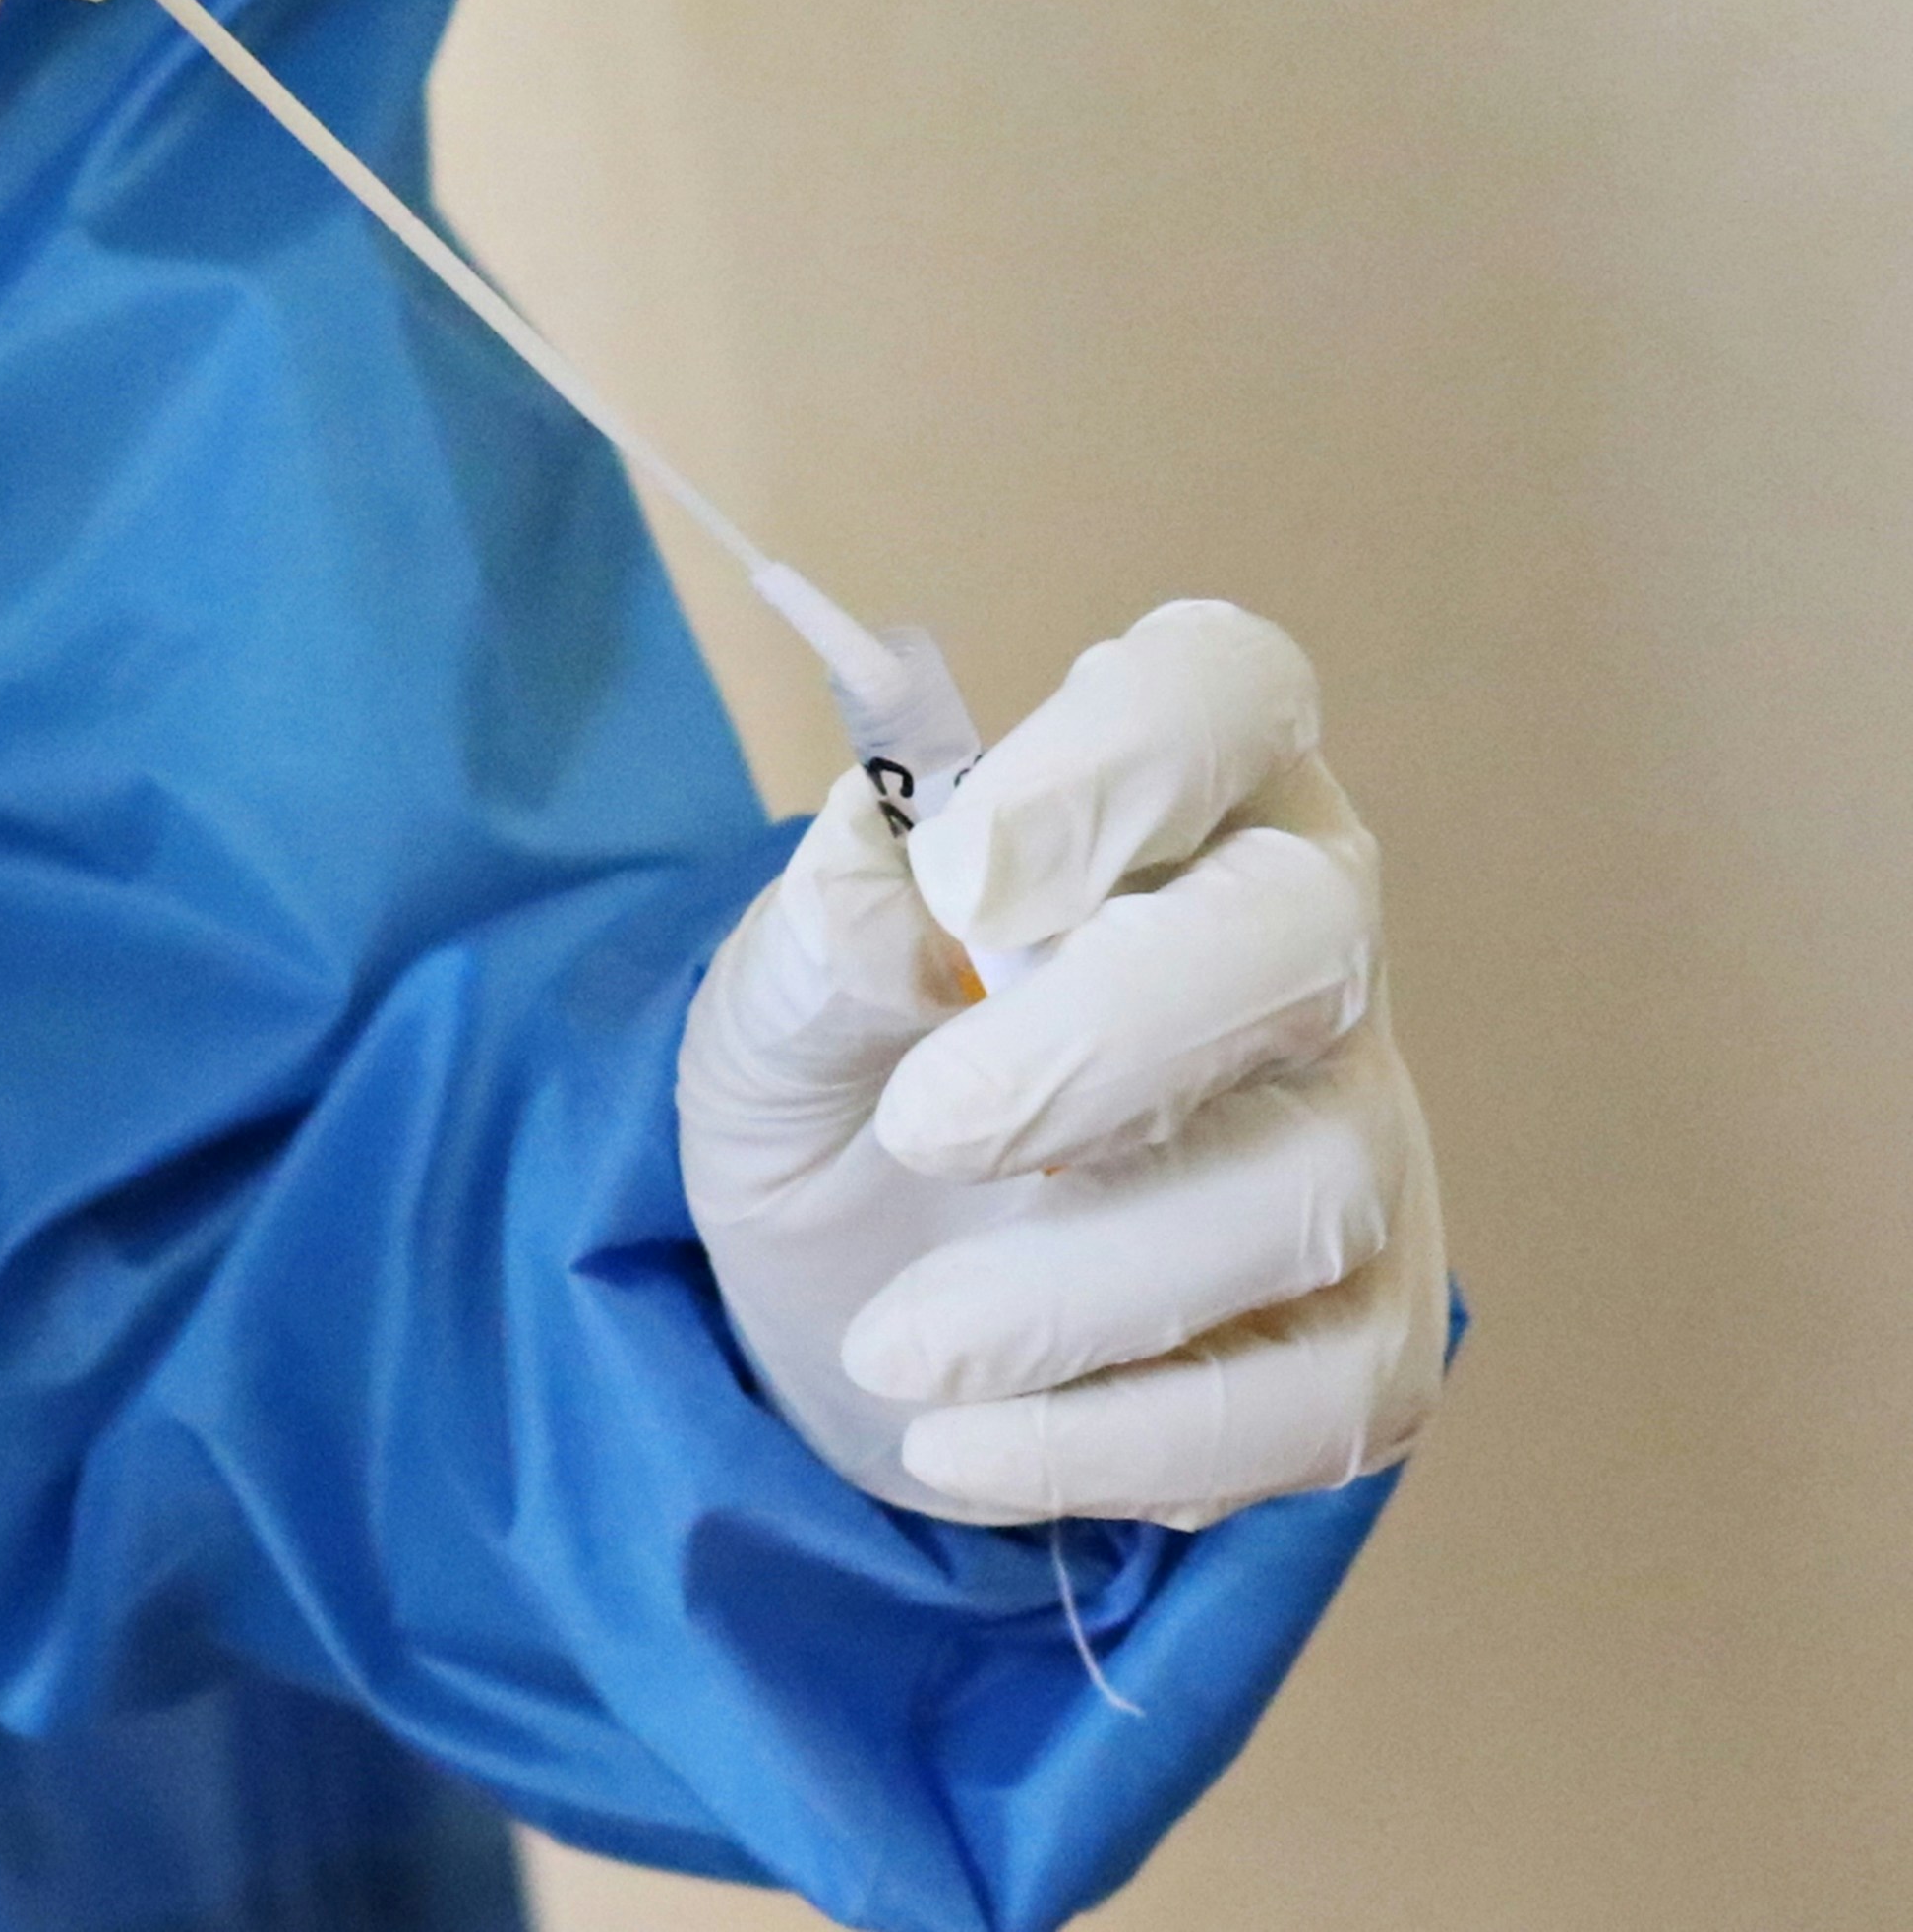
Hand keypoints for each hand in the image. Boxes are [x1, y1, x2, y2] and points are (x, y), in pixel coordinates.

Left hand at [676, 601, 1445, 1527]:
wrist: (842, 1286)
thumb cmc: (841, 1071)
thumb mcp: (770, 996)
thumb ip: (824, 928)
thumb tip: (897, 885)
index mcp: (1168, 791)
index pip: (1223, 688)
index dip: (1128, 757)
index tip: (973, 874)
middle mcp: (1299, 937)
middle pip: (1303, 936)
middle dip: (1107, 1041)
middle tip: (923, 1133)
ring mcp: (1356, 1132)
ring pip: (1309, 1188)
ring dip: (1075, 1290)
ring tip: (894, 1353)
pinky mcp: (1365, 1329)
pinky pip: (1322, 1398)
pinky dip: (1130, 1444)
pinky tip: (965, 1448)